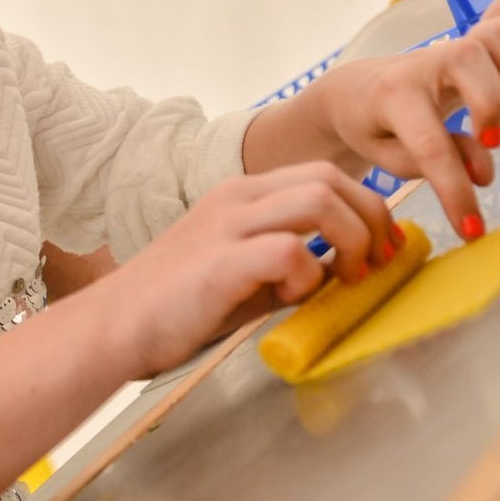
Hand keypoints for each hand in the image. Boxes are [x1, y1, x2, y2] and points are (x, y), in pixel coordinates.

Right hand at [100, 163, 405, 375]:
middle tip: (376, 265)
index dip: (367, 206)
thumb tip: (345, 269)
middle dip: (372, 219)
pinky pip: (290, 251)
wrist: (115, 327)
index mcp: (242, 195)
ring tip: (344, 280)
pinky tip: (290, 299)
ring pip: (319, 200)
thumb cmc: (177, 305)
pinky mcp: (220, 262)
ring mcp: (227, 225)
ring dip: (350, 241)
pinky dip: (308, 276)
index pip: (323, 173)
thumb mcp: (243, 271)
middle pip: (330, 177)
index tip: (384, 248)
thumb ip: (290, 262)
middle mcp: (236, 198)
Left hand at [307, 0, 499, 239]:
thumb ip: (427, 164)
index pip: (429, 144)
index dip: (456, 191)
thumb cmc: (373, 128)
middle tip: (491, 142)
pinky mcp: (474, 38)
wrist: (356, 90)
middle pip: (470, 58)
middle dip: (492, 104)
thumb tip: (483, 172)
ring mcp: (451, 45)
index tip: (472, 229)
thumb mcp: (386, 156)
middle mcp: (424, 62)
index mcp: (391, 96)